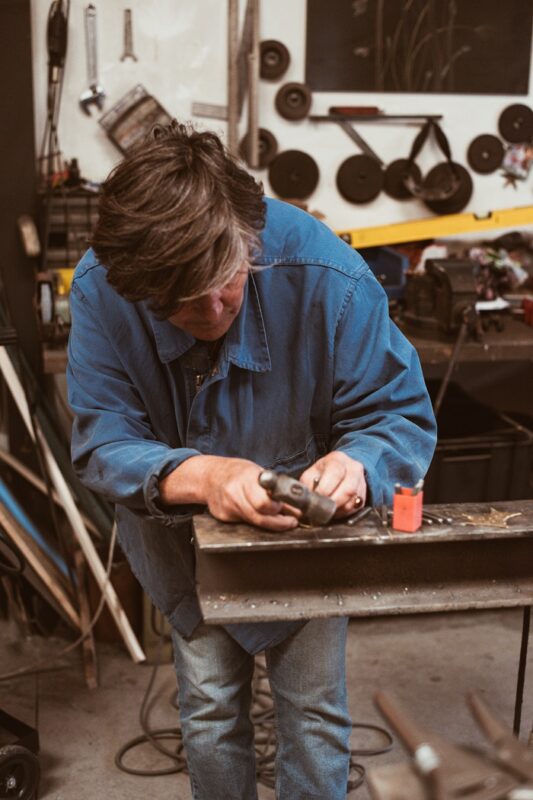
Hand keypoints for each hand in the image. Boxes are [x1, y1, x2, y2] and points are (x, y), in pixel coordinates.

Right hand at [159, 455, 297, 530]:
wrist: (209, 476)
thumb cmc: (236, 472)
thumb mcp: (257, 473)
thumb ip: (275, 489)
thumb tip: (297, 508)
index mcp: (246, 478)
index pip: (265, 502)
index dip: (280, 509)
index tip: (293, 514)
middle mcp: (234, 493)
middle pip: (260, 516)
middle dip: (278, 521)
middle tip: (289, 520)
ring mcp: (227, 507)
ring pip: (254, 523)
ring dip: (269, 523)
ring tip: (278, 518)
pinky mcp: (223, 517)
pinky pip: (245, 523)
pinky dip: (255, 521)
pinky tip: (257, 514)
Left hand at [299, 451, 366, 518]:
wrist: (342, 470)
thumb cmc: (324, 472)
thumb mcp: (311, 473)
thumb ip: (306, 485)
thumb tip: (303, 502)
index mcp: (338, 460)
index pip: (335, 474)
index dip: (325, 489)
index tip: (317, 497)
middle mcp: (353, 469)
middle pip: (348, 490)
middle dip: (332, 503)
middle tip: (321, 508)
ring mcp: (361, 482)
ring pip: (352, 501)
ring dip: (338, 510)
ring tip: (327, 510)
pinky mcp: (363, 495)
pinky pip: (355, 508)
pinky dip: (344, 513)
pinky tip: (335, 511)